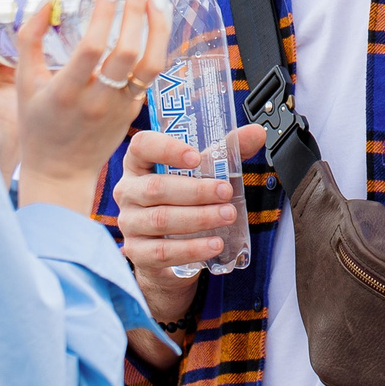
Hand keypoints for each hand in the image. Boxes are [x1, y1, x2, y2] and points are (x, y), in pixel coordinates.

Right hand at [15, 0, 166, 216]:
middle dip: (136, 14)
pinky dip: (156, 48)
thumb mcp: (23, 83)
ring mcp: (120, 108)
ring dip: (158, 30)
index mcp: (66, 93)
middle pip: (126, 52)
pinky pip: (151, 76)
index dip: (103, 16)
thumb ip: (29, 41)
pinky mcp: (133, 112)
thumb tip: (46, 2)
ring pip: (151, 65)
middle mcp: (97, 101)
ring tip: (155, 1)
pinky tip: (155, 26)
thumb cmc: (37, 125)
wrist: (61, 171)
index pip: (90, 48)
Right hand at [113, 123, 265, 324]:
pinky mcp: (137, 252)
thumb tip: (257, 133)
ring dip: (198, 218)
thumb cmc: (181, 199)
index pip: (142, 146)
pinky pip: (163, 251)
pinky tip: (214, 244)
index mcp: (139, 164)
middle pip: (156, 187)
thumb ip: (227, 151)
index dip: (167, 149)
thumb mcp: (202, 172)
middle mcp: (128, 191)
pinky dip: (192, 248)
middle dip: (196, 190)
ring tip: (227, 216)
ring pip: (161, 220)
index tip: (196, 158)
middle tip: (226, 192)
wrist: (166, 249)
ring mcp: (129, 223)